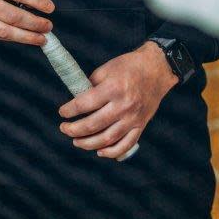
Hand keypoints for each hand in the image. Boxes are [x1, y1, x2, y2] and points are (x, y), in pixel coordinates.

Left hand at [58, 41, 177, 160]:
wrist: (156, 69)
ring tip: (76, 141)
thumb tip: (77, 101)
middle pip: (93, 125)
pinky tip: (99, 151)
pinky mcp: (141, 125)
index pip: (84, 104)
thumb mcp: (106, 69)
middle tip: (64, 129)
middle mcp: (123, 106)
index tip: (62, 112)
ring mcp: (133, 118)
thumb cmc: (129, 66)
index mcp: (112, 88)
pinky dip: (111, 152)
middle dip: (74, 130)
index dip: (69, 110)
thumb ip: (91, 86)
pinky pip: (125, 144)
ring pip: (107, 139)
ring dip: (88, 143)